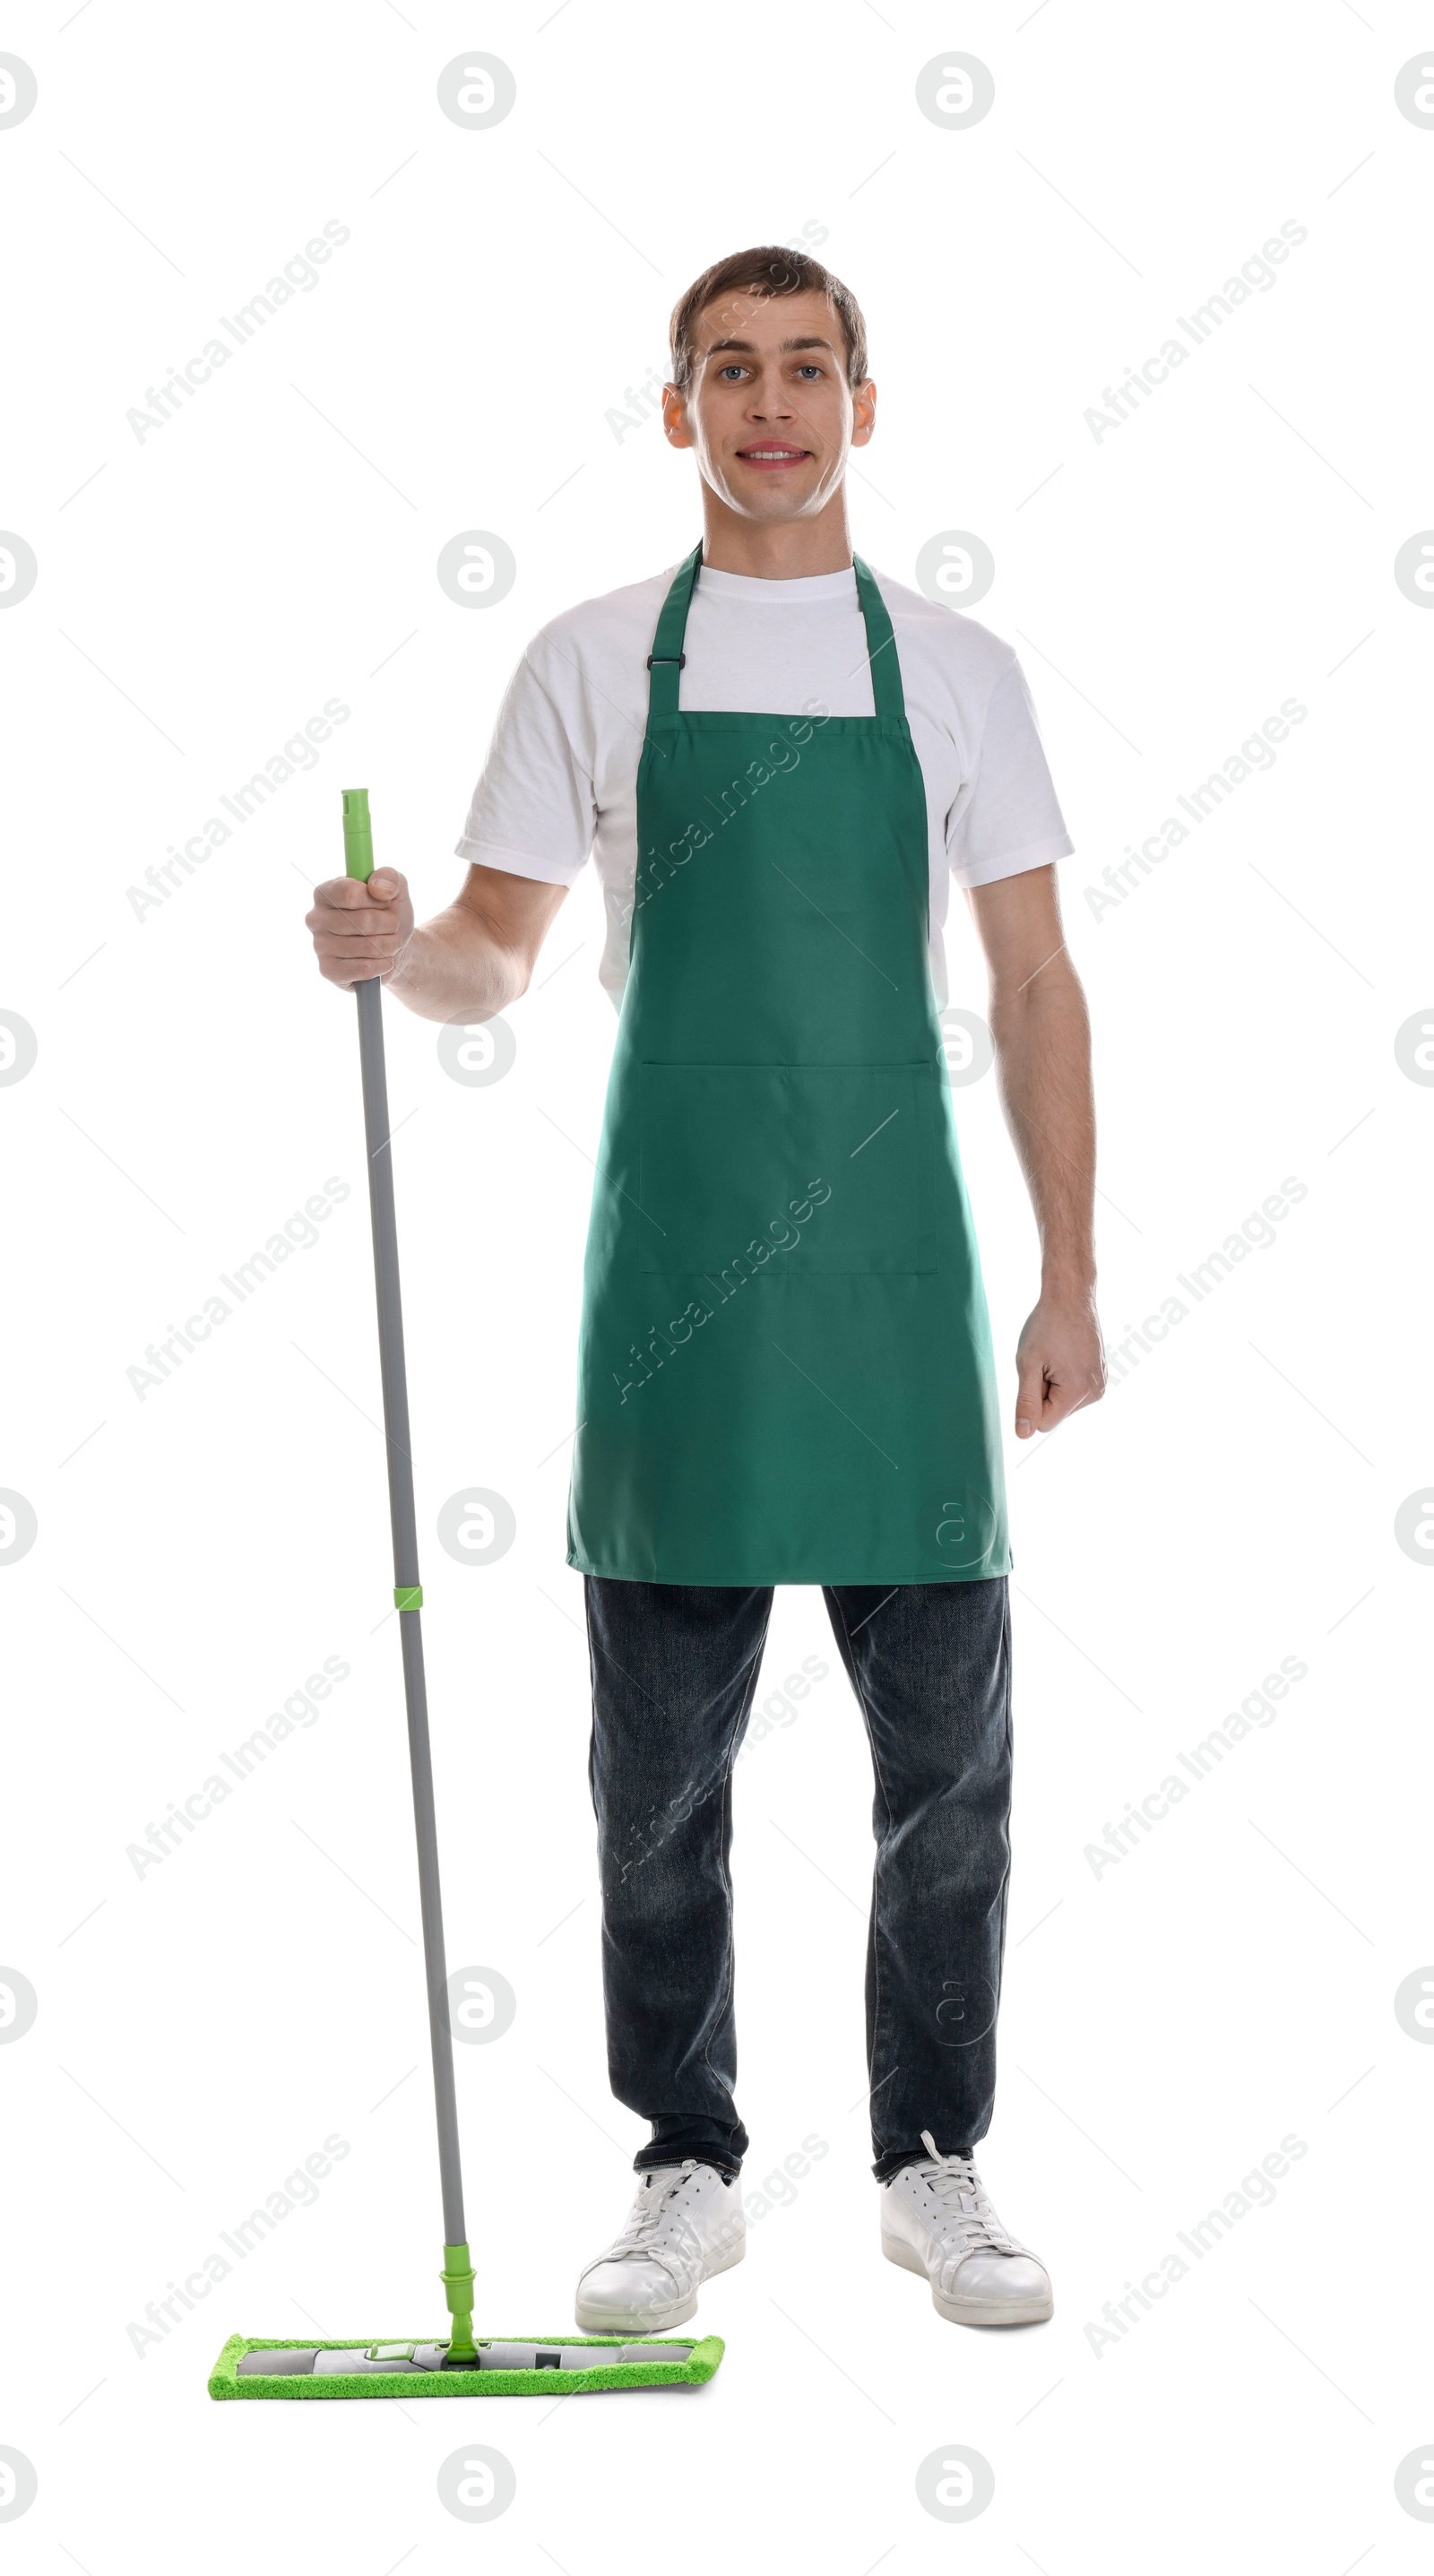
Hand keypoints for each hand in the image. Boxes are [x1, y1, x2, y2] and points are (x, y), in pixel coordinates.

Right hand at [306, 868, 414, 989]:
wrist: (395, 948)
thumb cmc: (389, 915)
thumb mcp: (396, 890)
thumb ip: (390, 878)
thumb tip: (378, 887)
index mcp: (325, 892)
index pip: (349, 892)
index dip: (375, 899)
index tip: (385, 902)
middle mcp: (316, 918)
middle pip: (363, 921)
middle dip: (389, 924)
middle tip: (393, 926)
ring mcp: (319, 946)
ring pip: (367, 946)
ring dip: (390, 945)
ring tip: (391, 942)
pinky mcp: (328, 970)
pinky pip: (363, 968)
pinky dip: (382, 964)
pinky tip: (383, 960)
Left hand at [1014, 1287, 1105, 1437]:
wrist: (1071, 1296)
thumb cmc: (1046, 1326)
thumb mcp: (1028, 1364)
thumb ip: (1025, 1402)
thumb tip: (1023, 1435)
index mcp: (1078, 1392)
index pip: (1044, 1423)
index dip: (1031, 1401)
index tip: (1035, 1373)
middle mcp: (1096, 1393)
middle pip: (1055, 1413)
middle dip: (1043, 1391)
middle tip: (1045, 1360)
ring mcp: (1101, 1384)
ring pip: (1063, 1402)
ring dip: (1053, 1384)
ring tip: (1056, 1355)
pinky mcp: (1101, 1376)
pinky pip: (1073, 1390)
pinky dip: (1064, 1377)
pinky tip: (1066, 1353)